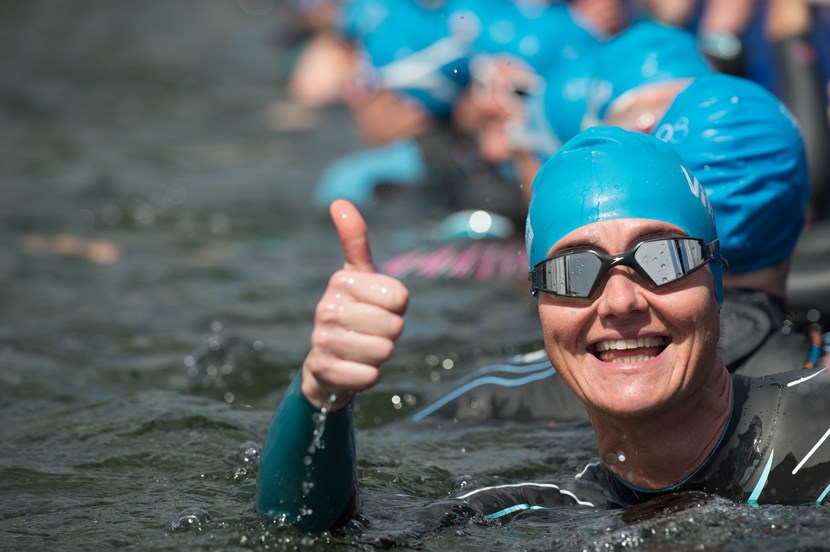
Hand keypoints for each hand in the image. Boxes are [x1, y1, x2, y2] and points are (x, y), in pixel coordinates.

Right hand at [301, 200, 408, 409]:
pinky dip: (369, 375)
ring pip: (384, 351)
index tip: (379, 307)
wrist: (326, 361)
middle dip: (391, 333)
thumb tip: (339, 202)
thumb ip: (355, 240)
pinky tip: (354, 367)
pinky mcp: (324, 370)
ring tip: (362, 348)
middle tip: (372, 331)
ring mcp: (322, 340)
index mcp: (340, 282)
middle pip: (395, 327)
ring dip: (380, 355)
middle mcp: (326, 308)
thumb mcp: (358, 276)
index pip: (400, 298)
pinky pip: (370, 376)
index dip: (398, 308)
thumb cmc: (353, 311)